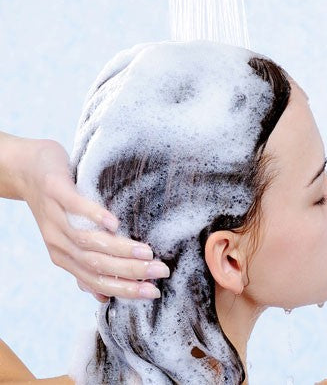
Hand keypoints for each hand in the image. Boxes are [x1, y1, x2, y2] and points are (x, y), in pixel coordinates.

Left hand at [18, 138, 168, 301]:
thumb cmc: (55, 203)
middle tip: (160, 271)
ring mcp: (55, 216)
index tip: (153, 292)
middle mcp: (58, 242)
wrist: (26, 170)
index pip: (96, 281)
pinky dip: (95, 216)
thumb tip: (103, 296)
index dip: (125, 290)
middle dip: (131, 273)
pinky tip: (115, 223)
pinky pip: (75, 207)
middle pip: (95, 265)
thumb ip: (85, 263)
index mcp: (64, 256)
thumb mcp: (67, 236)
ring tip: (147, 252)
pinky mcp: (55, 191)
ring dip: (120, 250)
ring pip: (88, 241)